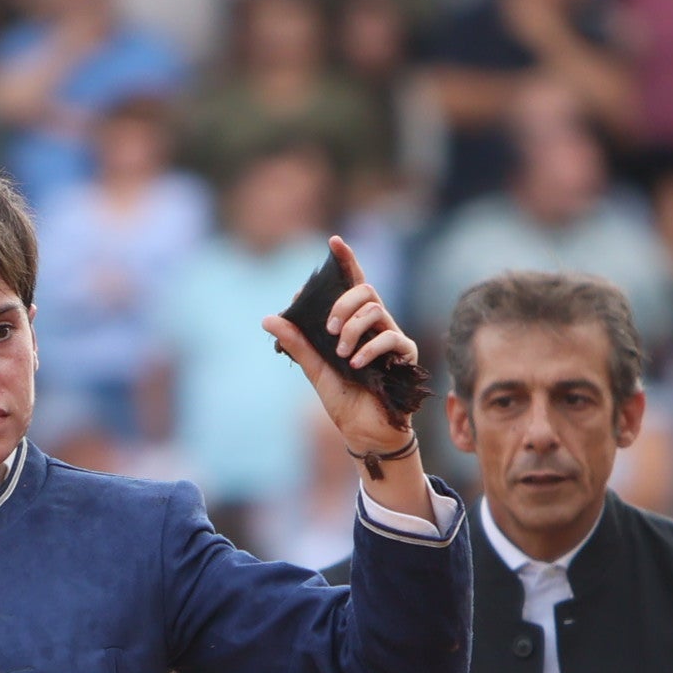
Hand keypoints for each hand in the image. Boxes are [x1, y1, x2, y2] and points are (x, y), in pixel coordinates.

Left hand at [259, 237, 419, 460]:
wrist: (363, 430)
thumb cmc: (343, 398)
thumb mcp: (314, 369)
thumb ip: (297, 343)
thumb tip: (268, 318)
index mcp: (352, 323)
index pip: (351, 284)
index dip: (346, 261)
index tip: (334, 241)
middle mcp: (374, 324)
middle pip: (365, 290)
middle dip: (343, 303)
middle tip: (329, 327)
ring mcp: (391, 337)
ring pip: (375, 310)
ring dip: (353, 328)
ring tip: (342, 354)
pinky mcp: (404, 354)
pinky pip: (390, 337)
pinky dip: (370, 348)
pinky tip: (355, 364)